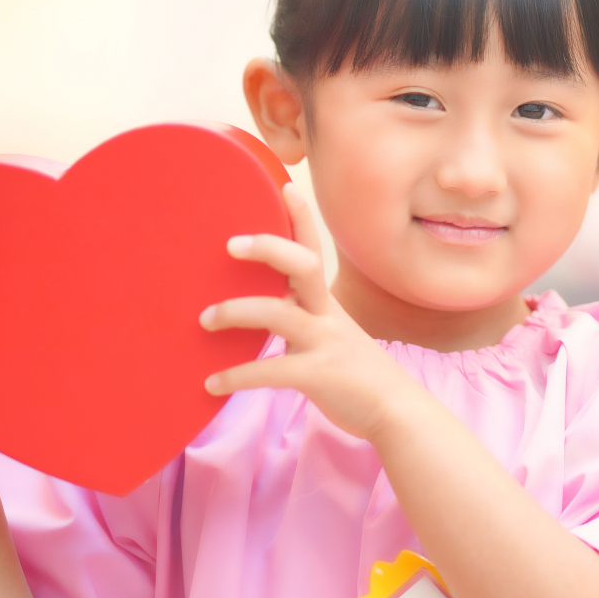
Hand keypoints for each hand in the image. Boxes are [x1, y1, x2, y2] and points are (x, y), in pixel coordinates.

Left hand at [200, 182, 418, 441]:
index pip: (314, 249)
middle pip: (303, 266)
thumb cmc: (353, 371)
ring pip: (279, 314)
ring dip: (236, 312)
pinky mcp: (319, 376)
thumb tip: (252, 306)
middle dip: (268, 248)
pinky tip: (211, 384)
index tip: (283, 186)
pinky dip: (236, 376)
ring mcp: (325, 343)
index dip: (301, 216)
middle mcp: (328, 314)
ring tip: (204, 321)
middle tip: (230, 245)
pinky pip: (271, 370)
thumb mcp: (331, 333)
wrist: (394, 411)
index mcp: (327, 302)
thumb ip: (299, 316)